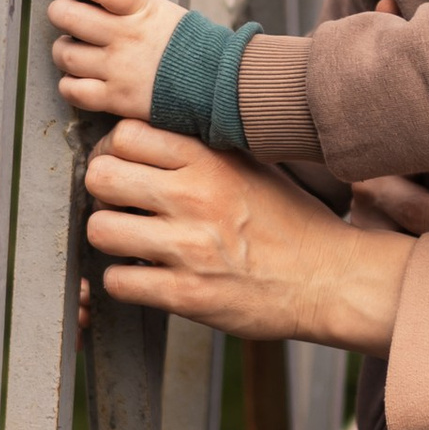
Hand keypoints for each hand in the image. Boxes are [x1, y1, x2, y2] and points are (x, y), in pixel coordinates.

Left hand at [51, 0, 185, 119]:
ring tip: (72, 49)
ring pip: (66, 54)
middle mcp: (127, 37)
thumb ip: (129, 5)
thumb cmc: (188, 46)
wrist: (213, 85)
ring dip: (62, 50)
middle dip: (59, 13)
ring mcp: (119, 68)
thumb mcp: (162, 11)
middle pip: (69, 18)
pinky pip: (73, 89)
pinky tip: (78, 78)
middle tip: (64, 15)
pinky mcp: (116, 98)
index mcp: (142, 10)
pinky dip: (68, 83)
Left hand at [84, 122, 412, 350]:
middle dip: (105, 194)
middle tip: (124, 207)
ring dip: (111, 240)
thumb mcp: (252, 166)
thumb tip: (149, 137)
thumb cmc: (292, 222)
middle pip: (100, 177)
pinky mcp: (184, 294)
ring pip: (99, 230)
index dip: (118, 152)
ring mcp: (187, 248)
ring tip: (134, 244)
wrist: (329, 280)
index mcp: (209, 161)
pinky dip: (126, 282)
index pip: (124, 134)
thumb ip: (203, 149)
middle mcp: (194, 197)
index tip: (129, 170)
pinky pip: (117, 282)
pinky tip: (149, 276)